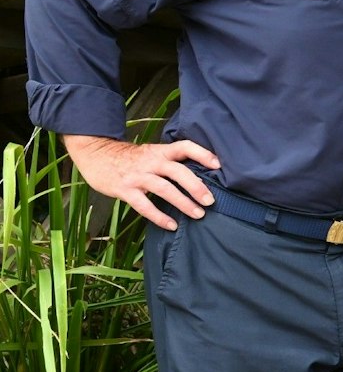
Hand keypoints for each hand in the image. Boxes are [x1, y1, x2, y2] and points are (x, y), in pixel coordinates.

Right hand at [63, 134, 219, 230]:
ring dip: (183, 202)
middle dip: (196, 186)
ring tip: (198, 214)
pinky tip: (172, 225)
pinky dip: (159, 216)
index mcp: (160, 151)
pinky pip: (144, 205)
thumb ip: (170, 162)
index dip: (202, 154)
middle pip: (177, 171)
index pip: (184, 147)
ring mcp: (137, 176)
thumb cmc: (129, 157)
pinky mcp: (124, 189)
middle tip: (211, 201)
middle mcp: (150, 162)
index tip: (219, 165)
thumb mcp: (151, 153)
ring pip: (164, 188)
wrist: (94, 153)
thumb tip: (200, 177)